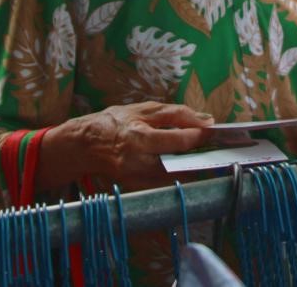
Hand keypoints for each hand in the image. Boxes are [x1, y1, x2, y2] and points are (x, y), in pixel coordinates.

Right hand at [49, 102, 212, 191]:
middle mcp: (138, 161)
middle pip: (181, 162)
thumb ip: (176, 114)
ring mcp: (137, 177)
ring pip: (176, 175)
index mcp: (139, 137)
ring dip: (189, 164)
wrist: (84, 145)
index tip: (212, 131)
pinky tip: (179, 163)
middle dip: (197, 153)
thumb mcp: (143, 109)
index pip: (179, 140)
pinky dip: (175, 172)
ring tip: (194, 152)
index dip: (200, 136)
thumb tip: (206, 121)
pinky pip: (165, 182)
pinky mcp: (137, 187)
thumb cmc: (113, 123)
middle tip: (207, 144)